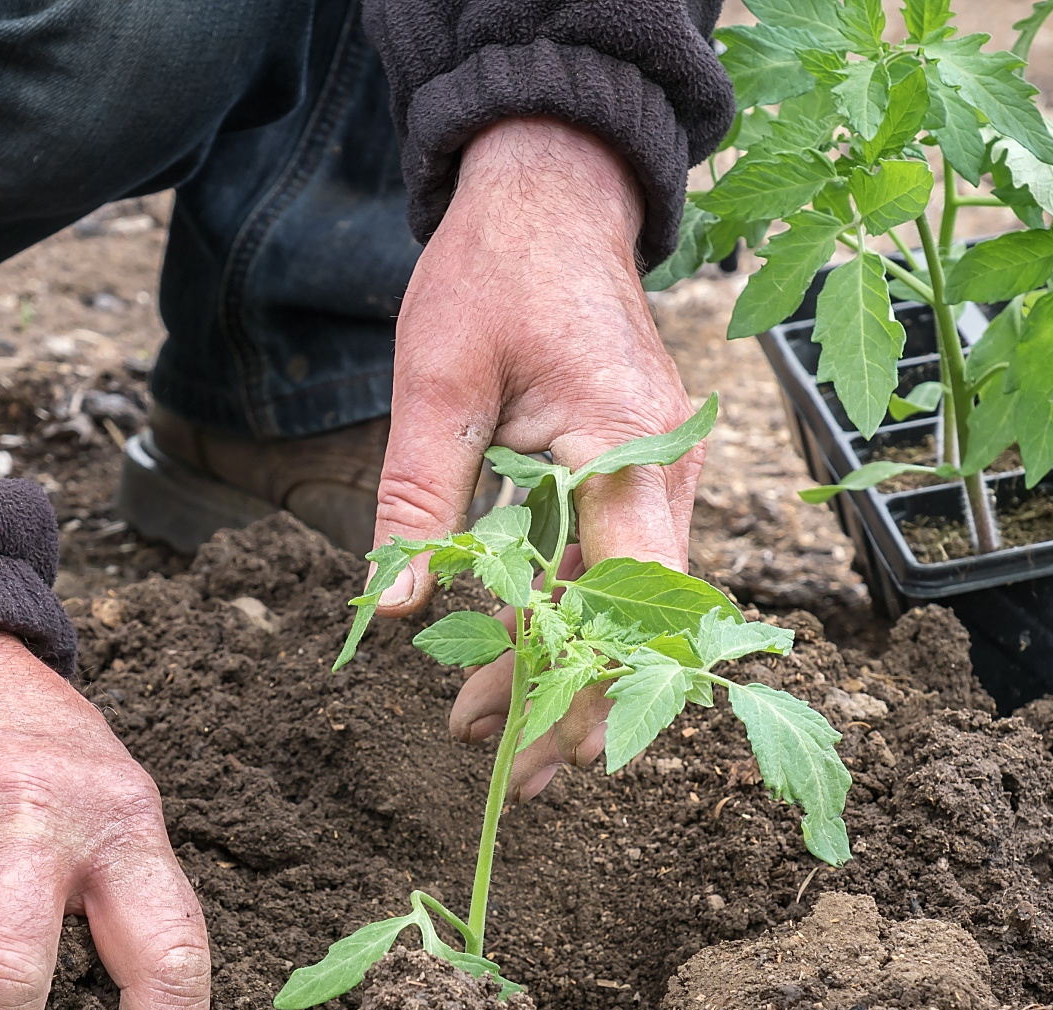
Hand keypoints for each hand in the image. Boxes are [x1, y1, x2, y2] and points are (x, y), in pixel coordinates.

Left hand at [374, 116, 704, 797]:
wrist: (554, 196)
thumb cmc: (496, 272)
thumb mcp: (436, 380)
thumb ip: (418, 499)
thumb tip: (388, 611)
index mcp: (627, 449)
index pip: (628, 604)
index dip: (596, 690)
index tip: (549, 757)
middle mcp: (664, 472)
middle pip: (627, 621)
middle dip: (567, 700)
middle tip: (498, 770)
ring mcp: (658, 474)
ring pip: (613, 599)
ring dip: (553, 660)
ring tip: (476, 723)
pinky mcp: (636, 472)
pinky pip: (604, 563)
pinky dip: (556, 611)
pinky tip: (500, 651)